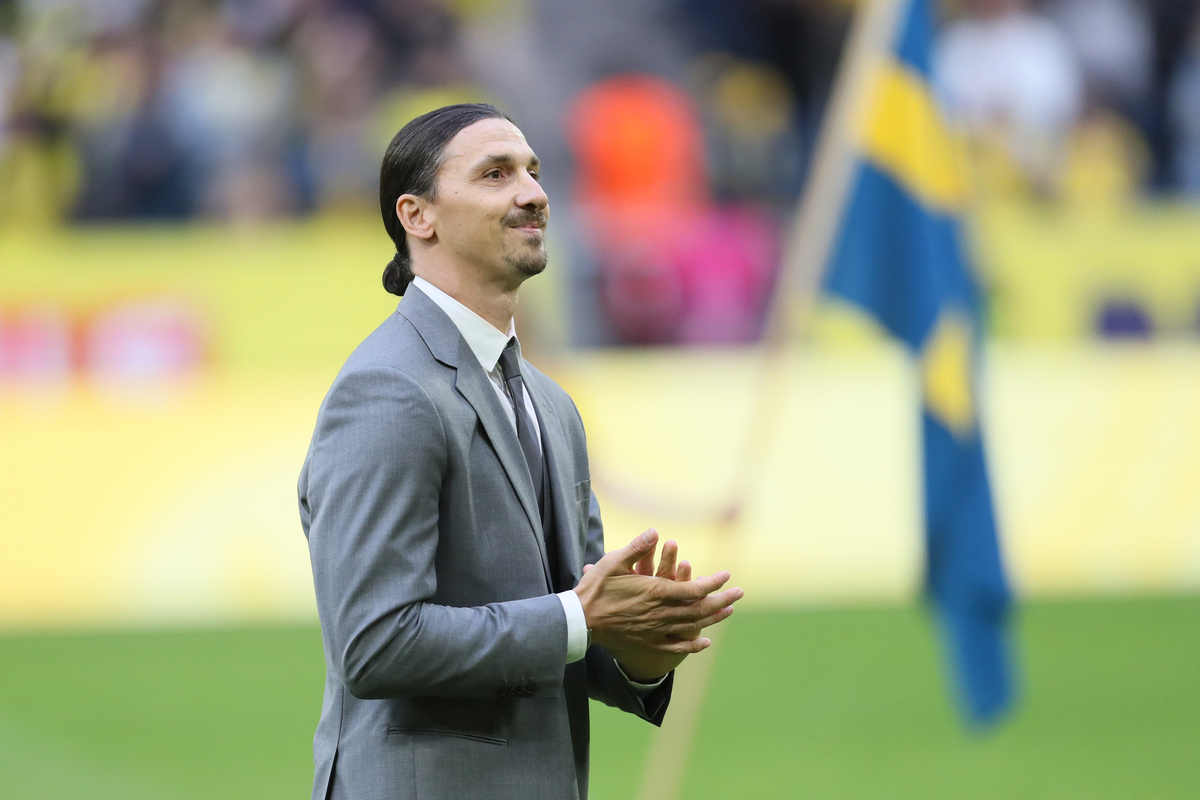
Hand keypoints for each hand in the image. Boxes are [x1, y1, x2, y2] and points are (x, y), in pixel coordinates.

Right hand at [574, 530, 740, 671]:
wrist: (580, 621)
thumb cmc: (595, 588)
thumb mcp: (614, 562)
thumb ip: (637, 547)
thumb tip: (655, 531)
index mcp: (655, 592)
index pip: (693, 589)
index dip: (713, 582)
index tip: (727, 575)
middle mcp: (661, 613)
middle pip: (699, 609)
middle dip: (722, 600)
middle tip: (740, 593)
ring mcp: (655, 631)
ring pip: (692, 626)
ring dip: (713, 618)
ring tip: (729, 611)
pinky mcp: (648, 643)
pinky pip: (676, 646)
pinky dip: (693, 644)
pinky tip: (704, 642)